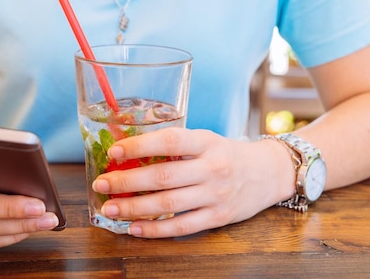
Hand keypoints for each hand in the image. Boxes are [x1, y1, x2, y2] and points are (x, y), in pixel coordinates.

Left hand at [91, 128, 288, 237]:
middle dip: (127, 182)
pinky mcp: (218, 217)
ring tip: (110, 208)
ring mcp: (216, 195)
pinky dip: (155, 230)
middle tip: (101, 184)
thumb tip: (130, 155)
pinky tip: (135, 228)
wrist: (267, 173)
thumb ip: (175, 146)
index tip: (114, 151)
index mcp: (206, 142)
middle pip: (163, 177)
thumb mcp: (206, 139)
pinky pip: (181, 226)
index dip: (139, 146)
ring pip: (168, 204)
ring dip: (134, 208)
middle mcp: (212, 168)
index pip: (169, 141)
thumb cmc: (228, 153)